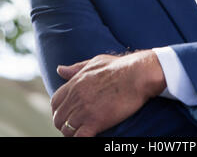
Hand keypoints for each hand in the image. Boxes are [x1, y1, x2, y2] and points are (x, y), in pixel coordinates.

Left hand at [51, 50, 165, 136]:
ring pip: (67, 130)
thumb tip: (60, 69)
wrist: (137, 74)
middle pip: (58, 118)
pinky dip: (81, 139)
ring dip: (73, 133)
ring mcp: (84, 110)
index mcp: (75, 82)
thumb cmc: (120, 66)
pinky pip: (79, 138)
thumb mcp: (95, 62)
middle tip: (78, 125)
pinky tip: (90, 135)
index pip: (55, 101)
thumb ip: (76, 68)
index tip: (69, 113)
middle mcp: (76, 96)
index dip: (60, 110)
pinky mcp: (95, 121)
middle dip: (65, 123)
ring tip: (84, 132)